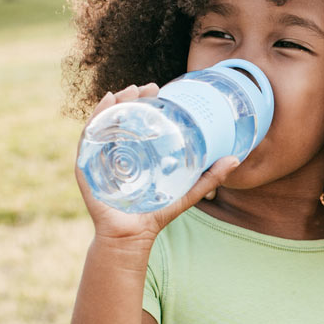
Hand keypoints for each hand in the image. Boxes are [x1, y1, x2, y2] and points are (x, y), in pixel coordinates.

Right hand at [75, 84, 238, 245]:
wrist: (132, 237)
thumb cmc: (156, 213)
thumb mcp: (187, 191)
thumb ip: (210, 176)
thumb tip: (236, 159)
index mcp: (137, 154)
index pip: (139, 122)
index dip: (147, 103)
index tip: (159, 88)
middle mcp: (117, 152)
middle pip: (122, 117)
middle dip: (132, 98)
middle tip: (147, 87)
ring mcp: (100, 158)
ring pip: (104, 123)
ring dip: (114, 103)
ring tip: (127, 91)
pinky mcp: (87, 167)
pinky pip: (88, 138)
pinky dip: (95, 119)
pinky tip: (105, 104)